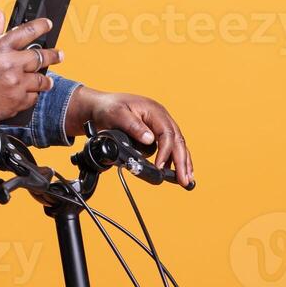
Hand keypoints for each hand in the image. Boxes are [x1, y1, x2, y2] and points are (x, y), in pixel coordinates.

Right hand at [0, 9, 63, 136]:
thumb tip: (0, 16)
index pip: (27, 31)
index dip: (41, 25)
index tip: (48, 24)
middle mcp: (9, 66)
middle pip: (41, 56)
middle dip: (53, 54)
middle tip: (60, 54)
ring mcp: (13, 86)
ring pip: (41, 80)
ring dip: (46, 79)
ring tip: (47, 79)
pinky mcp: (13, 104)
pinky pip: (32, 98)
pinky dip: (32, 94)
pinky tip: (31, 92)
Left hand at [64, 86, 193, 186]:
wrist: (100, 106)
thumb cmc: (108, 107)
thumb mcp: (117, 114)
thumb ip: (133, 126)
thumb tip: (149, 140)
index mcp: (154, 111)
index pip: (167, 133)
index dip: (166, 152)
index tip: (160, 167)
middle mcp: (161, 118)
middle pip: (178, 140)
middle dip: (182, 161)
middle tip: (184, 180)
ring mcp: (159, 126)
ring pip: (177, 145)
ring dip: (182, 163)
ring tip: (186, 180)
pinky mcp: (155, 133)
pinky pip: (169, 147)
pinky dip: (174, 160)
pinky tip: (175, 172)